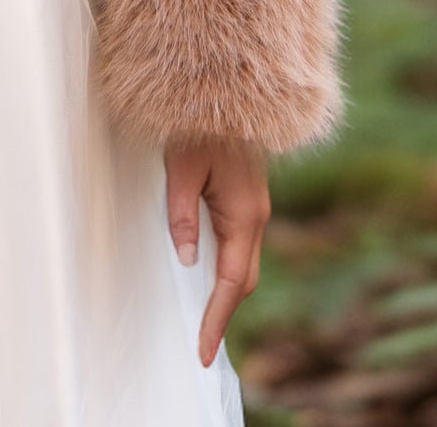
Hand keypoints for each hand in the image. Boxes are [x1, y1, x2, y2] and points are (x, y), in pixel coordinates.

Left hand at [165, 134, 270, 368]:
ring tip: (202, 318)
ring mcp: (254, 207)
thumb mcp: (181, 168)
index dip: (217, 318)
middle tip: (200, 345)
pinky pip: (239, 244)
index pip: (232, 282)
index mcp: (244, 214)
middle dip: (222, 313)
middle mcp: (255, 216)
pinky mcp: (246, 198)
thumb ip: (182, 215)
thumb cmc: (199, 124)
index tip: (202, 350)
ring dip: (225, 291)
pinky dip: (226, 267)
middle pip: (243, 279)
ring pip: (243, 262)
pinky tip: (207, 274)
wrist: (228, 86)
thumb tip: (186, 261)